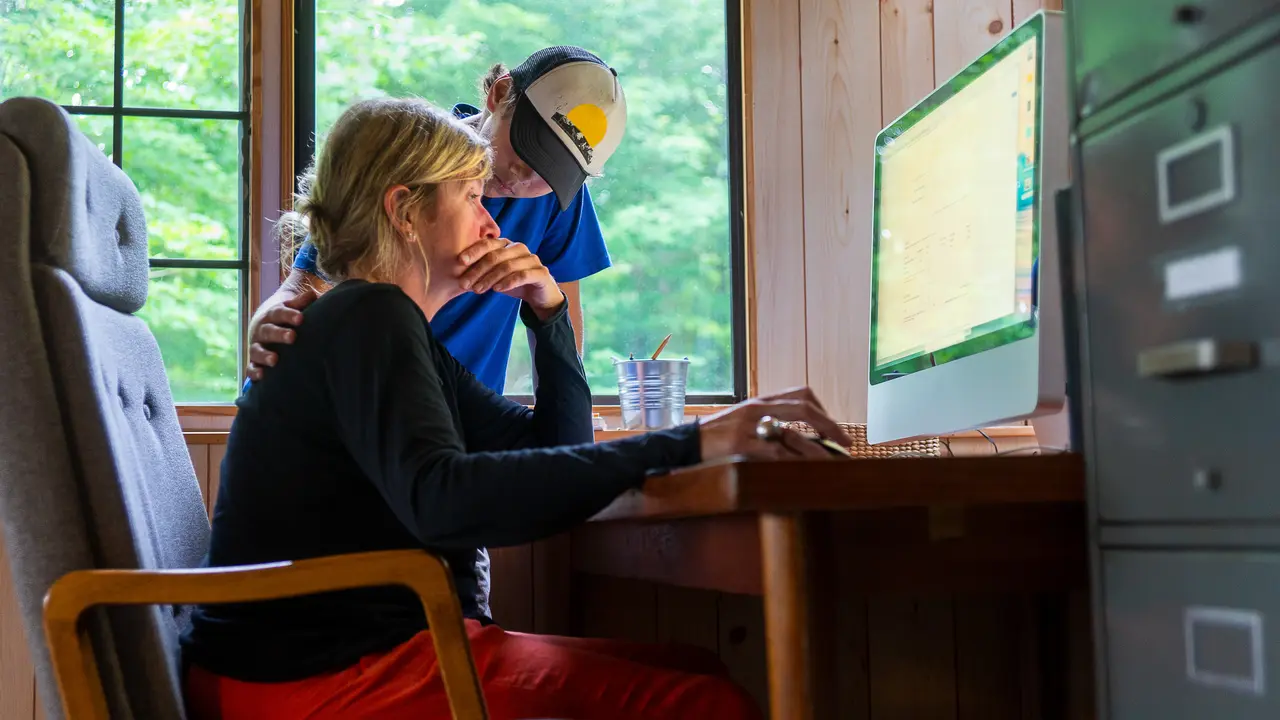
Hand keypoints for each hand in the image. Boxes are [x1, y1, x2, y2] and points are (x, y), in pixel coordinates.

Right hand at [245, 287, 317, 380]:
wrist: (265, 323)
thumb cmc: (286, 316)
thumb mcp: (292, 306)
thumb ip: (301, 302)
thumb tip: (313, 294)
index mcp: (272, 314)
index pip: (279, 312)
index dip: (289, 315)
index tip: (300, 318)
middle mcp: (262, 329)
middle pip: (268, 331)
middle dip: (279, 334)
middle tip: (292, 337)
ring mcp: (257, 345)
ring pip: (257, 350)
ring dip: (265, 355)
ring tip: (274, 360)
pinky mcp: (254, 360)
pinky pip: (251, 367)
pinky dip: (254, 372)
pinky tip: (261, 376)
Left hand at [456, 238, 562, 318]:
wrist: (540, 295)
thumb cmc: (513, 282)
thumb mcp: (495, 275)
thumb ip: (482, 269)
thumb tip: (457, 272)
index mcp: (507, 245)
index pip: (488, 244)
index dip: (474, 252)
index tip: (460, 261)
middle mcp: (519, 249)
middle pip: (496, 256)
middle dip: (478, 270)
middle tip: (464, 283)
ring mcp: (532, 259)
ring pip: (507, 266)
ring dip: (489, 279)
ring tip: (478, 290)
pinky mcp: (541, 272)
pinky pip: (522, 275)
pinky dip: (508, 282)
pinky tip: (497, 289)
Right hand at [698, 387, 852, 461]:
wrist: (686, 443)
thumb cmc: (717, 436)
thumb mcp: (745, 422)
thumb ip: (770, 424)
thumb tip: (802, 439)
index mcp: (761, 401)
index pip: (801, 393)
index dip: (823, 410)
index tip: (834, 428)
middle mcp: (757, 408)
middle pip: (804, 408)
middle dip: (830, 426)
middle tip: (846, 443)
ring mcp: (749, 426)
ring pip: (793, 435)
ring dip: (817, 451)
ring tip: (832, 464)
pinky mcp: (740, 445)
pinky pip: (774, 454)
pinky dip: (792, 464)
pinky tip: (803, 473)